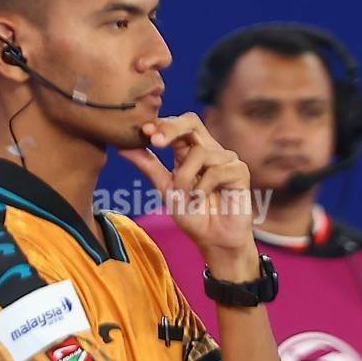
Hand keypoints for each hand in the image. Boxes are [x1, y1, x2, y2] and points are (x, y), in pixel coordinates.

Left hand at [120, 113, 257, 278]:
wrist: (213, 239)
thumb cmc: (191, 214)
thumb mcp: (165, 188)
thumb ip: (148, 166)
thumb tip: (122, 148)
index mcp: (189, 151)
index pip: (177, 125)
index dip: (161, 124)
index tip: (142, 130)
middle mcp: (208, 149)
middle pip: (191, 121)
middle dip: (171, 128)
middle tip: (155, 141)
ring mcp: (225, 158)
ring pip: (200, 152)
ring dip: (185, 177)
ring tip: (187, 196)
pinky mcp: (239, 171)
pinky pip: (216, 171)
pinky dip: (203, 188)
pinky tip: (202, 199)